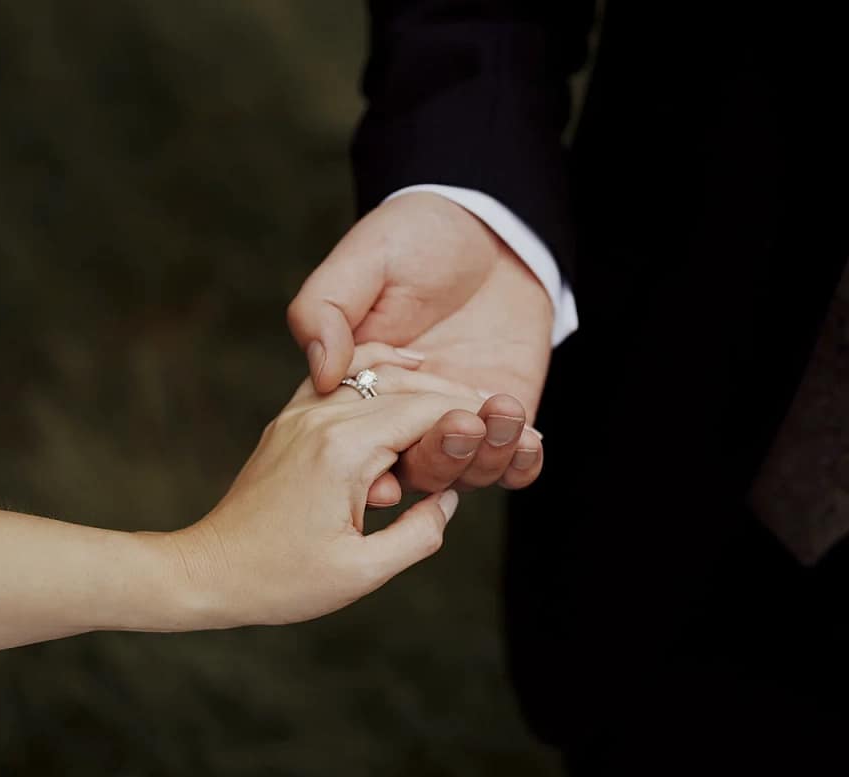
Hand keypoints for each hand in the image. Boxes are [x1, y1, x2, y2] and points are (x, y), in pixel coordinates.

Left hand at [170, 357, 496, 627]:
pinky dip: (376, 374)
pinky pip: (339, 380)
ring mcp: (300, 416)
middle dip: (457, 396)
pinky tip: (404, 381)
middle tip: (500, 415)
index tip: (514, 433)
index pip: (426, 411)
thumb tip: (450, 502)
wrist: (207, 571)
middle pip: (405, 385)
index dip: (474, 419)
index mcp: (343, 450)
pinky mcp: (288, 423)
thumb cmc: (280, 581)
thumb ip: (418, 535)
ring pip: (373, 373)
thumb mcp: (361, 572)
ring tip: (460, 398)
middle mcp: (320, 418)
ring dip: (419, 382)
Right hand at [287, 192, 549, 501]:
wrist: (489, 227)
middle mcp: (406, 417)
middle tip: (461, 423)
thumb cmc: (414, 237)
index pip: (358, 449)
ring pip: (467, 472)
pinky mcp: (506, 421)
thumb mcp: (361, 261)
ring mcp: (458, 422)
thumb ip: (325, 311)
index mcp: (359, 390)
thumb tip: (320, 375)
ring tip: (501, 409)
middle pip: (417, 469)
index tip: (389, 478)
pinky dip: (522, 463)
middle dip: (441, 456)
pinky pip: (514, 464)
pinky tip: (528, 438)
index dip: (370, 473)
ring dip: (486, 456)